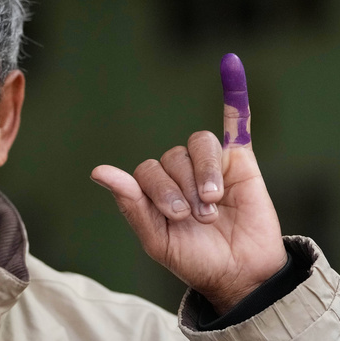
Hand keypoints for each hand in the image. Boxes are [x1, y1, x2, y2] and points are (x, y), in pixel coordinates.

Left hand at [90, 54, 286, 313]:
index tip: (177, 217)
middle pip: (171, 157)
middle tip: (199, 218)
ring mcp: (209, 164)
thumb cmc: (195, 260)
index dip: (159, 191)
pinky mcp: (240, 160)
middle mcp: (178, 173)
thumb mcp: (157, 240)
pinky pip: (236, 124)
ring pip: (197, 144)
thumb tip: (97, 171)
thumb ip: (131, 204)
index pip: (145, 171)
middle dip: (184, 189)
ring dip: (204, 175)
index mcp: (153, 190)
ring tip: (215, 204)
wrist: (242, 274)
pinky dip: (234, 97)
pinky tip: (231, 66)